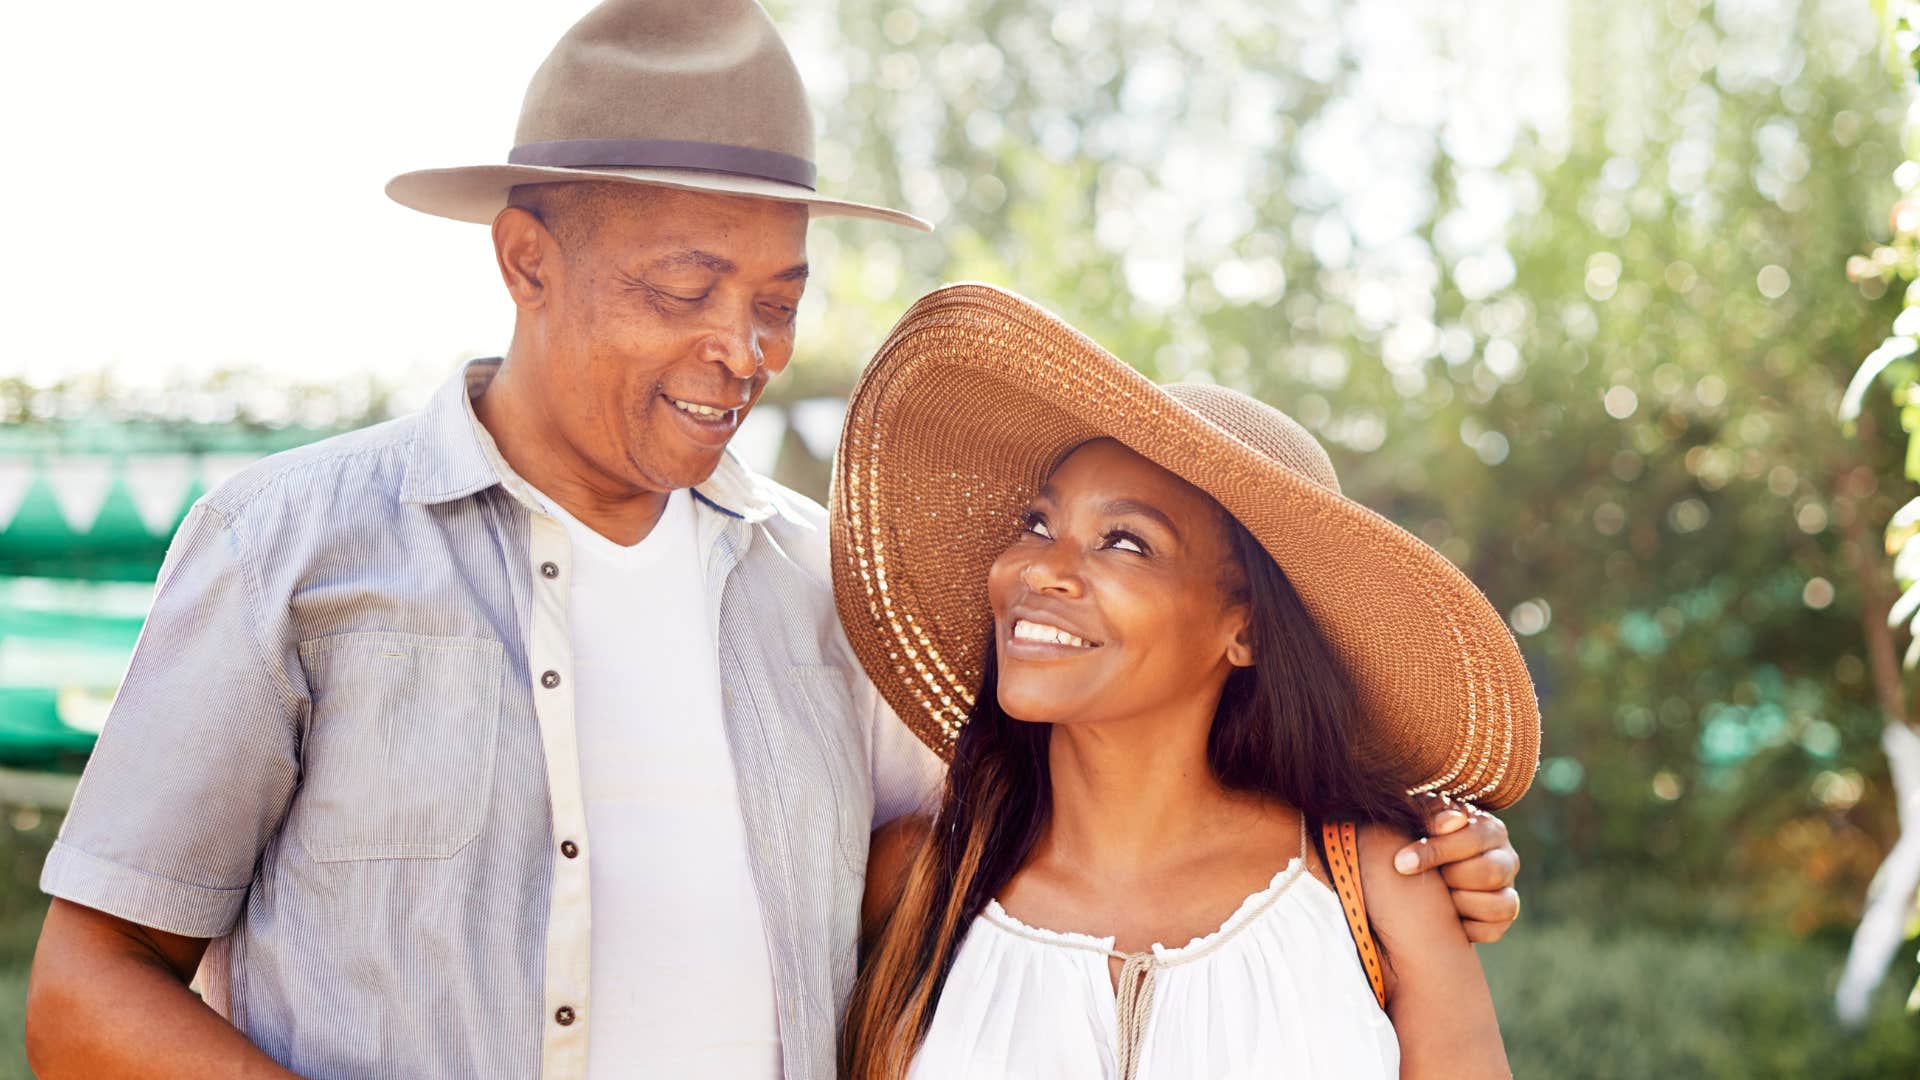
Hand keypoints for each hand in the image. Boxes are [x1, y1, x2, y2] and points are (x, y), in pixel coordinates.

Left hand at [1393, 795, 1519, 943]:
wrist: (1420, 866)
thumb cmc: (1420, 835)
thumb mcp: (1422, 816)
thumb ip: (1435, 811)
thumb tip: (1452, 821)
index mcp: (1490, 829)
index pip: (1473, 839)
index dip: (1436, 851)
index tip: (1401, 862)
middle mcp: (1506, 859)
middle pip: (1490, 873)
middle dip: (1450, 878)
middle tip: (1424, 880)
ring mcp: (1508, 891)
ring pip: (1500, 905)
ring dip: (1460, 904)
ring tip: (1436, 898)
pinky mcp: (1501, 920)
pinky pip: (1493, 931)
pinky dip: (1466, 929)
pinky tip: (1444, 918)